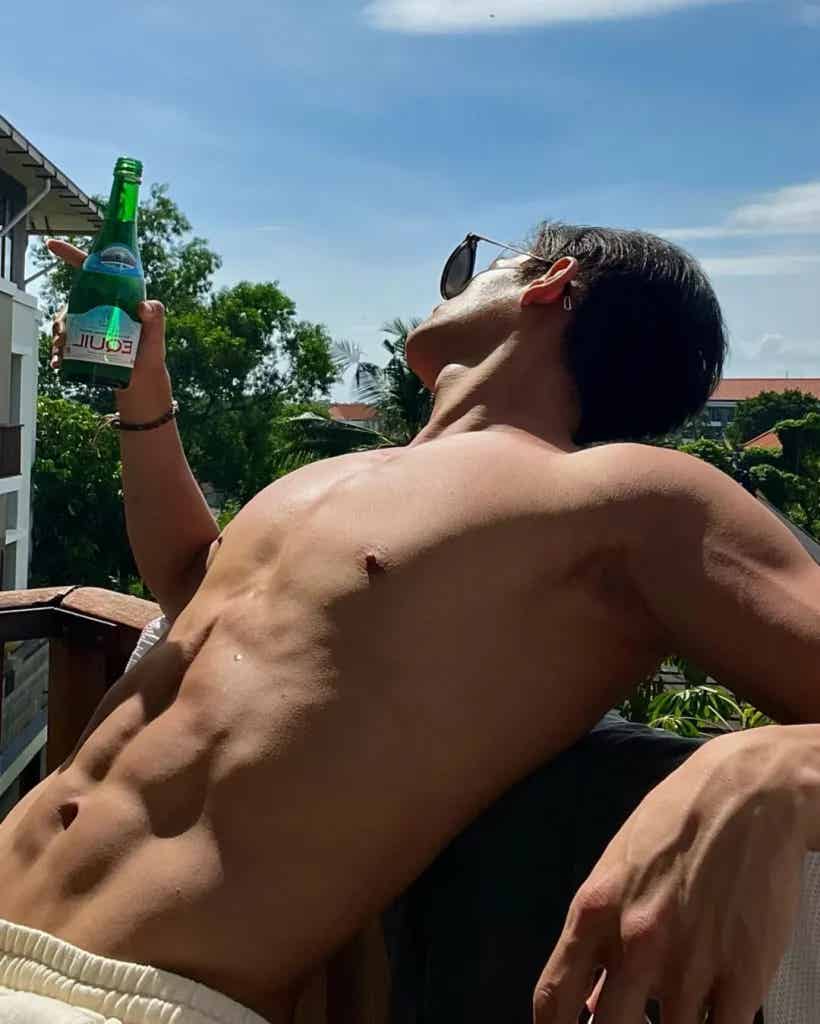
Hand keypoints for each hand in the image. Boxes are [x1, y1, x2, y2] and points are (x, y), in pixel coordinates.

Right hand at [46, 239, 166, 390]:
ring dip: (59, 336)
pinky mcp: (82, 342)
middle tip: (66, 333)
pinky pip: (63, 342)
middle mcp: (98, 306)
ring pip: (63, 322)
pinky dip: (58, 352)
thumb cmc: (151, 351)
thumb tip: (143, 307)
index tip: (53, 245)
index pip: (91, 269)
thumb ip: (156, 316)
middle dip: (64, 317)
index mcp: (114, 295)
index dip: (71, 254)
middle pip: (72, 300)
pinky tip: (60, 363)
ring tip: (64, 352)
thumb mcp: (157, 333)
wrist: (143, 378)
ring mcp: (88, 324)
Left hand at [534, 727, 808, 1023]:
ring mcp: (689, 962)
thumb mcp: (618, 866)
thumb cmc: (676, 823)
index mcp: (594, 911)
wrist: (746, 793)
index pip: (554, 1001)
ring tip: (680, 1008)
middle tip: (634, 1020)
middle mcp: (635, 942)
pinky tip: (713, 1015)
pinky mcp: (743, 974)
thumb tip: (588, 1000)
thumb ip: (599, 935)